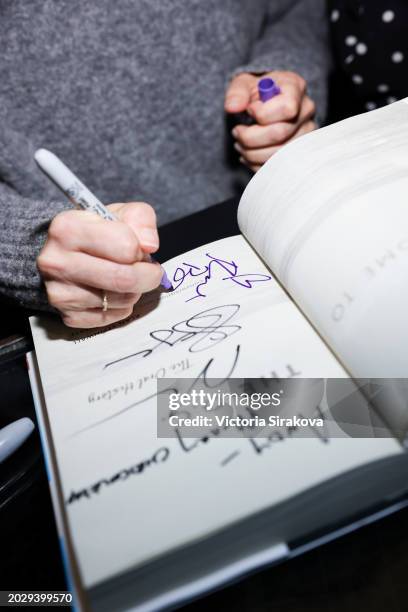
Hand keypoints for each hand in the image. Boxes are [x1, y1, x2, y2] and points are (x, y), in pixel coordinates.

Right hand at [37, 202, 162, 327]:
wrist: (64, 256)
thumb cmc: (95, 233)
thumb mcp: (119, 214)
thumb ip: (141, 220)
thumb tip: (149, 245)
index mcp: (68, 229)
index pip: (125, 246)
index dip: (140, 249)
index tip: (139, 249)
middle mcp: (58, 262)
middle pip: (125, 278)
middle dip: (149, 276)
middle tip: (151, 271)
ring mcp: (60, 293)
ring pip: (122, 300)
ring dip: (135, 290)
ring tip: (127, 277)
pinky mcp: (69, 315)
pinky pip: (112, 317)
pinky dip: (122, 307)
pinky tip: (113, 292)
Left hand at [224, 71, 315, 171]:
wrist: (264, 105)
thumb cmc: (255, 93)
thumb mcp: (243, 84)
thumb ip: (237, 92)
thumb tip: (232, 107)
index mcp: (295, 87)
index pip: (287, 107)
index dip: (262, 114)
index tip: (249, 110)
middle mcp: (306, 111)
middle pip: (280, 133)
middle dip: (250, 137)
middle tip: (236, 132)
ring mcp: (305, 134)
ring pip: (278, 154)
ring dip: (251, 153)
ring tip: (239, 143)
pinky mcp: (299, 153)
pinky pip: (277, 166)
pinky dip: (256, 164)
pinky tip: (248, 153)